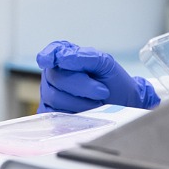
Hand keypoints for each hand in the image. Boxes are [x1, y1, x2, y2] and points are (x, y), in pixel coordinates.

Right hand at [36, 41, 159, 113]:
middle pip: (56, 78)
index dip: (48, 55)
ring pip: (55, 98)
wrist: (120, 104)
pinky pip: (55, 116)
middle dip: (82, 86)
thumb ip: (83, 56)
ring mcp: (49, 94)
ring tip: (97, 103)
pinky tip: (86, 113)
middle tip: (102, 91)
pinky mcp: (51, 114)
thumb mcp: (104, 63)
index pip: (51, 52)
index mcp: (64, 55)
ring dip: (81, 103)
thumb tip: (61, 57)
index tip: (49, 60)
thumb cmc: (111, 81)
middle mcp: (53, 74)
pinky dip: (73, 116)